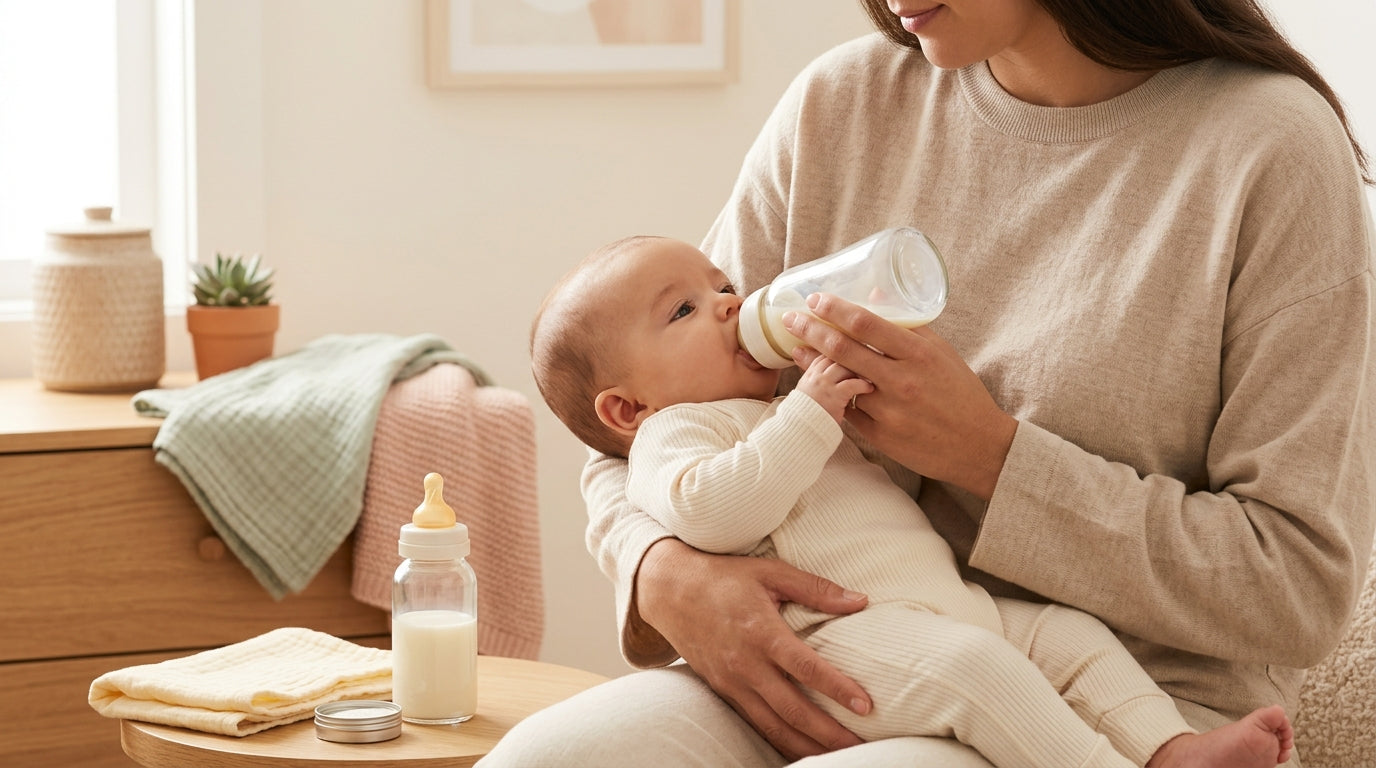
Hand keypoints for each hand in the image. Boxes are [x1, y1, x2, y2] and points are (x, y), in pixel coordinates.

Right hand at [636, 538, 871, 759]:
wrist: (669, 590)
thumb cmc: (723, 577)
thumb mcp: (770, 571)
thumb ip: (816, 589)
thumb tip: (860, 600)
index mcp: (762, 632)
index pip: (806, 668)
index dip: (838, 689)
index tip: (865, 706)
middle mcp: (746, 664)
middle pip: (793, 709)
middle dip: (829, 733)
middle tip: (860, 744)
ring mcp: (732, 682)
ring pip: (774, 726)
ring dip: (808, 745)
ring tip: (838, 754)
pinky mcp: (723, 691)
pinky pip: (755, 723)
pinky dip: (781, 740)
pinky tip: (802, 747)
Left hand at [785, 293, 1016, 500]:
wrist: (979, 446)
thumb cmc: (961, 393)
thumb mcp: (941, 352)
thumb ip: (908, 324)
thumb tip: (875, 291)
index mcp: (919, 354)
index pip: (865, 324)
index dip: (834, 309)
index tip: (815, 299)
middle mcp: (901, 381)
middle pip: (842, 349)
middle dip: (810, 330)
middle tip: (790, 319)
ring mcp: (888, 411)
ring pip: (839, 381)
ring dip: (814, 363)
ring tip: (798, 348)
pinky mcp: (879, 436)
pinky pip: (847, 409)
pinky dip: (832, 393)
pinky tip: (820, 381)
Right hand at [795, 354, 873, 422]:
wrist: (801, 432)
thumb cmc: (809, 417)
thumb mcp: (809, 392)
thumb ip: (819, 379)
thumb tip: (835, 372)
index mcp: (810, 373)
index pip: (827, 351)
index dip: (841, 350)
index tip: (856, 351)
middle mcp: (816, 374)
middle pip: (837, 354)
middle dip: (854, 356)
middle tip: (871, 360)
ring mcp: (824, 384)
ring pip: (845, 365)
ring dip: (860, 369)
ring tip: (872, 374)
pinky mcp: (834, 396)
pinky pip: (852, 383)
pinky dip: (863, 384)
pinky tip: (869, 388)